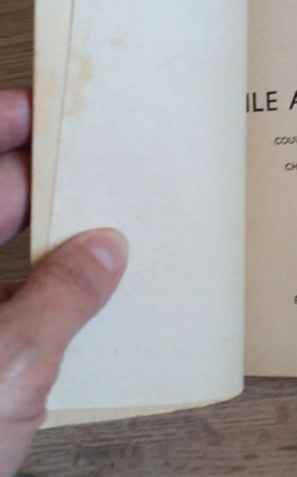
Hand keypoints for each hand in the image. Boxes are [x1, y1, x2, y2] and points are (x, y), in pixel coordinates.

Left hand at [0, 90, 127, 476]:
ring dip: (44, 244)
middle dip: (34, 187)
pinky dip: (38, 290)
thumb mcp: (9, 367)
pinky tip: (80, 294)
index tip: (40, 109)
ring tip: (102, 229)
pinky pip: (7, 301)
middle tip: (97, 170)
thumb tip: (107, 247)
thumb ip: (62, 298)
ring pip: (1, 258)